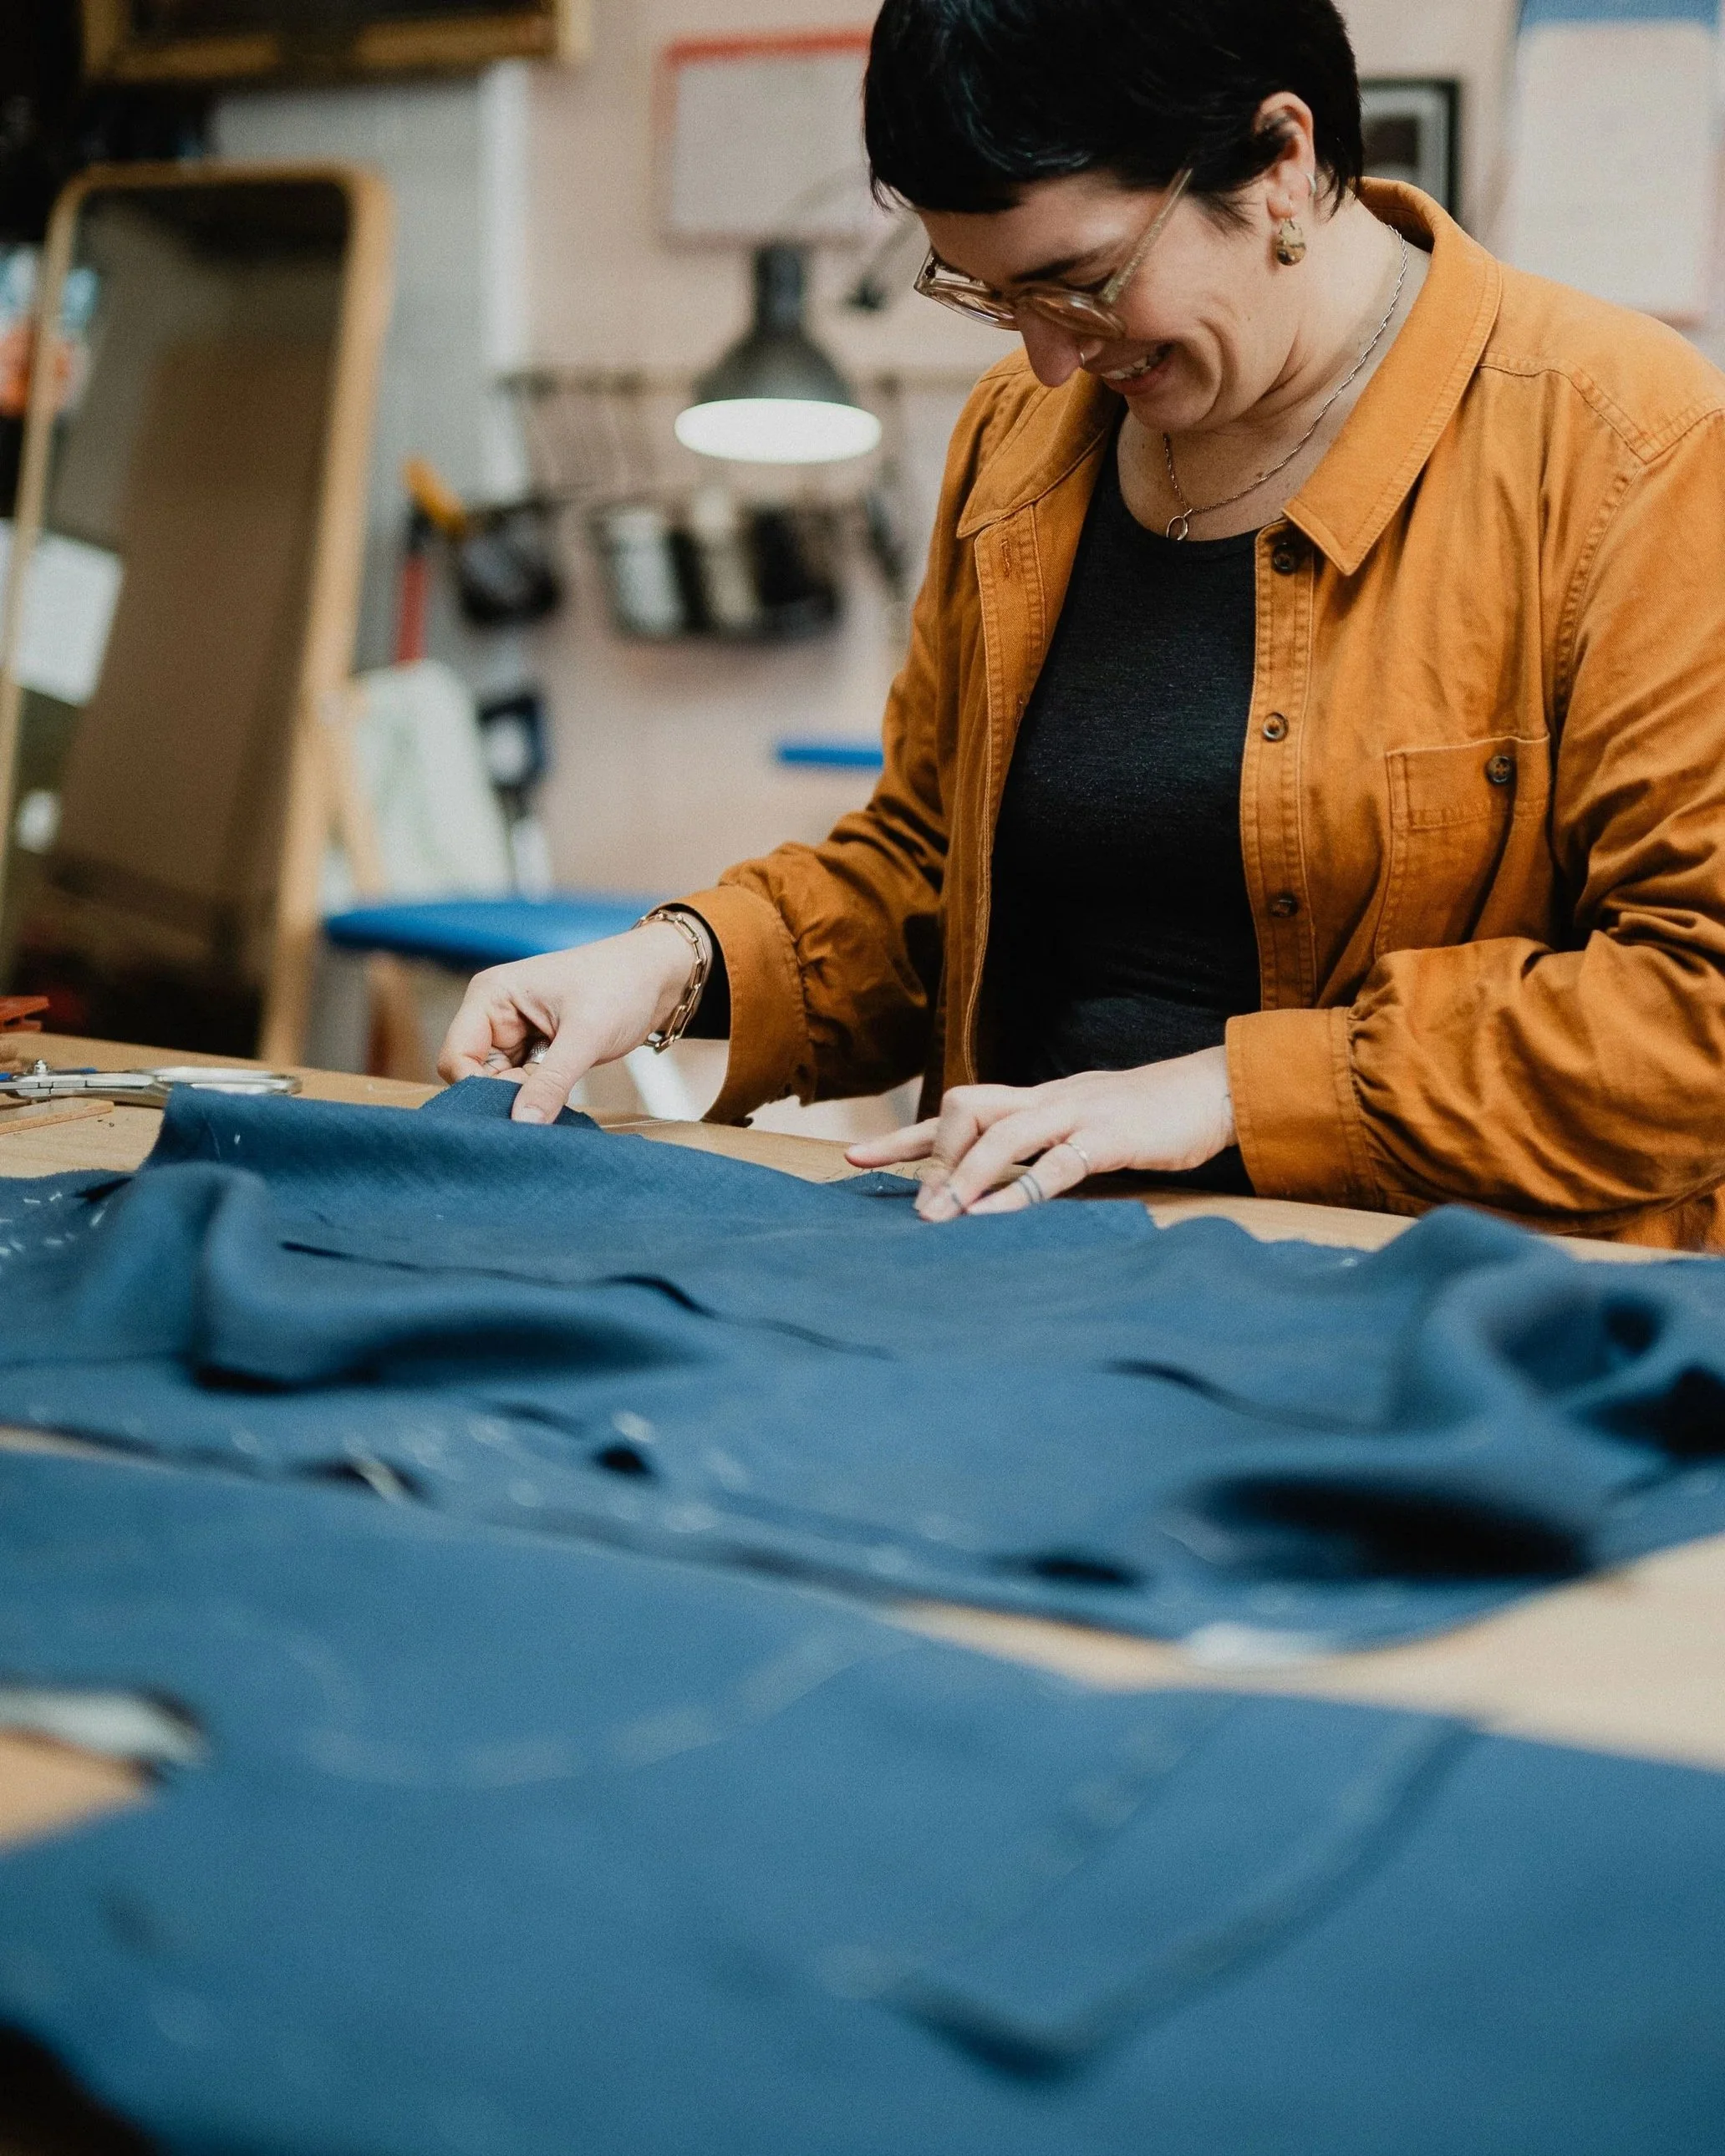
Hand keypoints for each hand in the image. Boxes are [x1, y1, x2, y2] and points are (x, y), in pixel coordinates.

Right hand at [437, 923, 701, 1123]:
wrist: (660, 976)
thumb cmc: (622, 986)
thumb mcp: (586, 1037)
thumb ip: (551, 1082)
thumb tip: (521, 1124)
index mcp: (491, 996)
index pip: (455, 1057)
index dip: (478, 1088)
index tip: (517, 1106)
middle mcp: (493, 1012)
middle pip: (474, 1074)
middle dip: (506, 1094)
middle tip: (547, 1100)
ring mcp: (513, 1031)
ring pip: (499, 1083)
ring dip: (526, 1095)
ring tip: (563, 1088)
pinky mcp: (534, 1047)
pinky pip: (522, 1083)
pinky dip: (540, 1093)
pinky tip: (563, 1091)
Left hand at [845, 1048, 1236, 1220]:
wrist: (1212, 1092)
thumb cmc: (1144, 1116)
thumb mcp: (1082, 1125)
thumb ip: (1041, 1147)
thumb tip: (993, 1185)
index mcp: (1036, 1100)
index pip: (957, 1111)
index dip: (905, 1137)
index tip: (855, 1159)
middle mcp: (1047, 1100)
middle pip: (967, 1106)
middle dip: (934, 1153)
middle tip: (921, 1209)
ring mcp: (1077, 1115)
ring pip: (1003, 1133)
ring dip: (966, 1177)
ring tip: (941, 1218)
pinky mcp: (1111, 1139)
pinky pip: (1058, 1163)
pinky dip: (1022, 1190)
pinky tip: (997, 1216)